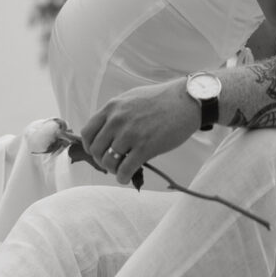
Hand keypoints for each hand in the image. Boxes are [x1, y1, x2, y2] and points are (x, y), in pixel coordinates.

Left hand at [81, 78, 198, 185]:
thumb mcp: (132, 99)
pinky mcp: (146, 147)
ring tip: (121, 169)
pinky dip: (123, 177)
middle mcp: (117, 120)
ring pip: (109, 162)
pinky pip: (125, 170)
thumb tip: (105, 132)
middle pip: (96, 150)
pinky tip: (127, 177)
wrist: (187, 100)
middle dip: (101, 160)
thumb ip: (116, 113)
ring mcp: (131, 134)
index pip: (87, 133)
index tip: (98, 151)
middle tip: (112, 163)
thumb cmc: (162, 99)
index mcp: (112, 108)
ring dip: (113, 170)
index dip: (90, 146)